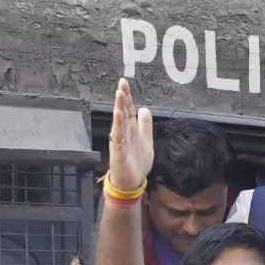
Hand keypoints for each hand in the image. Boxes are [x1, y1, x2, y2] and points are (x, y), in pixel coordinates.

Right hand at [107, 78, 152, 192]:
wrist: (131, 182)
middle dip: (122, 97)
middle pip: (123, 111)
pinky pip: (118, 135)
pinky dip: (118, 124)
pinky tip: (118, 114)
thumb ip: (145, 125)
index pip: (128, 109)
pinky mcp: (118, 150)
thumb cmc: (137, 162)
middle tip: (122, 82)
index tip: (126, 83)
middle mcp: (123, 132)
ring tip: (119, 93)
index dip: (128, 97)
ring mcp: (119, 140)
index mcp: (130, 129)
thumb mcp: (146, 141)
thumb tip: (145, 108)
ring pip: (119, 121)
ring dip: (119, 106)